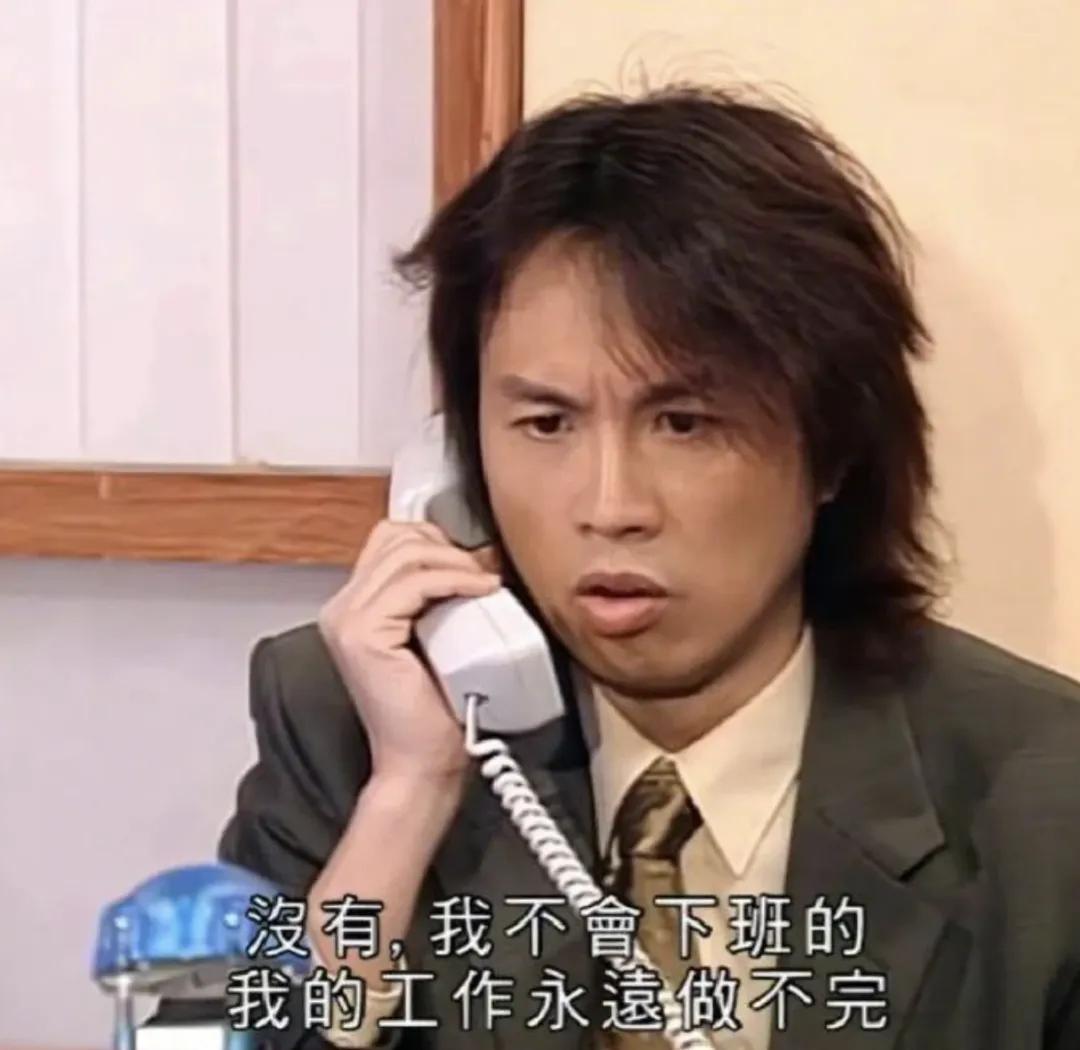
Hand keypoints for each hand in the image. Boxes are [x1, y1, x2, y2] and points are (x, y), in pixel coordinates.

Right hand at [318, 519, 501, 787]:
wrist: (422, 763)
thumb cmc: (437, 707)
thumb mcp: (436, 635)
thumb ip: (435, 598)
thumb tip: (474, 556)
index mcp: (354, 606)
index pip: (391, 539)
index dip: (436, 541)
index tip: (476, 564)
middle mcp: (341, 607)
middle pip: (397, 537)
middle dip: (449, 548)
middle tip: (484, 574)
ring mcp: (346, 619)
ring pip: (407, 554)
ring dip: (457, 563)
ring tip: (486, 585)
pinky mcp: (362, 633)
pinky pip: (415, 582)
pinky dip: (456, 580)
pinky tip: (481, 591)